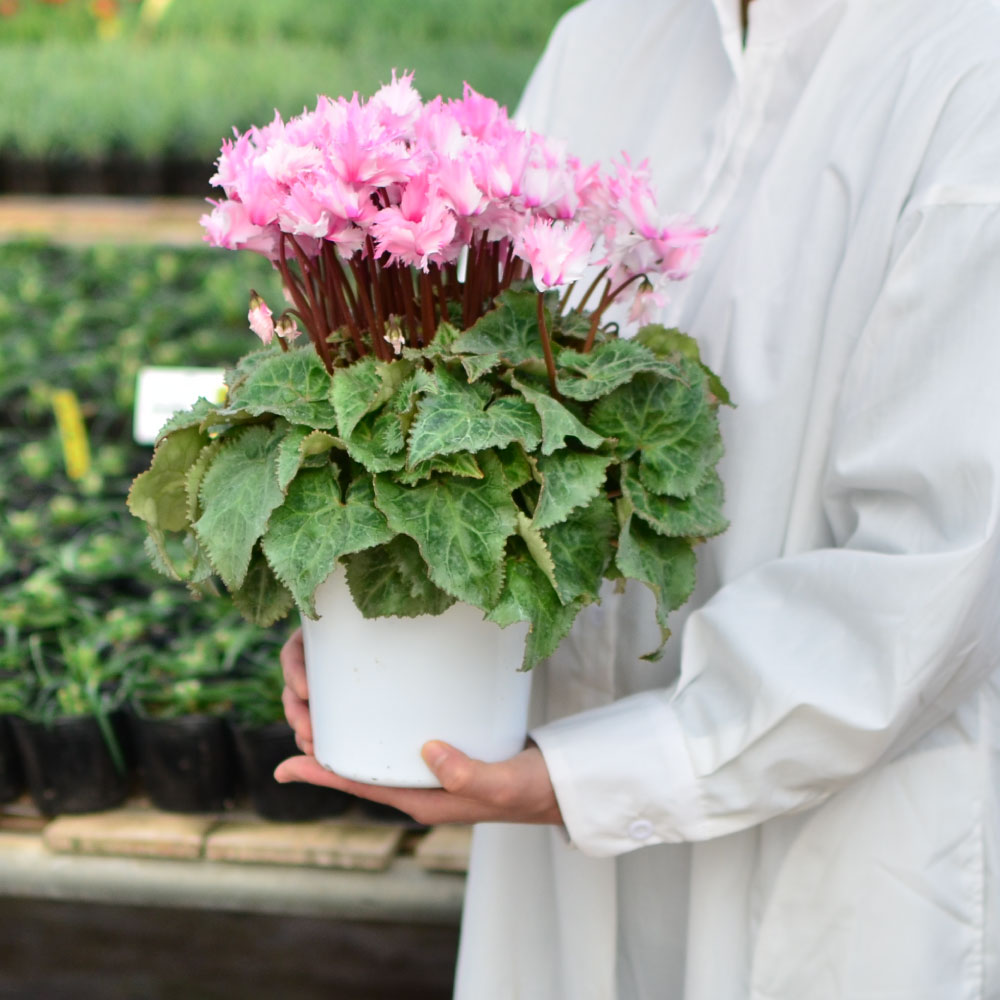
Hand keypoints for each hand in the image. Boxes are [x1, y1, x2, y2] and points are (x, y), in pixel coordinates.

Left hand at [276, 627, 562, 826]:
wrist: (558, 784)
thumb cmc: (530, 789)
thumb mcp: (501, 782)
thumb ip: (466, 774)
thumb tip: (426, 750)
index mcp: (422, 801)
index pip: (361, 786)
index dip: (321, 774)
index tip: (284, 765)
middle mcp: (416, 787)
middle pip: (356, 766)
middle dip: (322, 743)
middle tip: (297, 709)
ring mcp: (427, 769)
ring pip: (370, 751)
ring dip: (340, 730)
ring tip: (317, 700)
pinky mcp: (442, 749)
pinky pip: (394, 739)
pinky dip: (371, 721)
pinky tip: (366, 701)